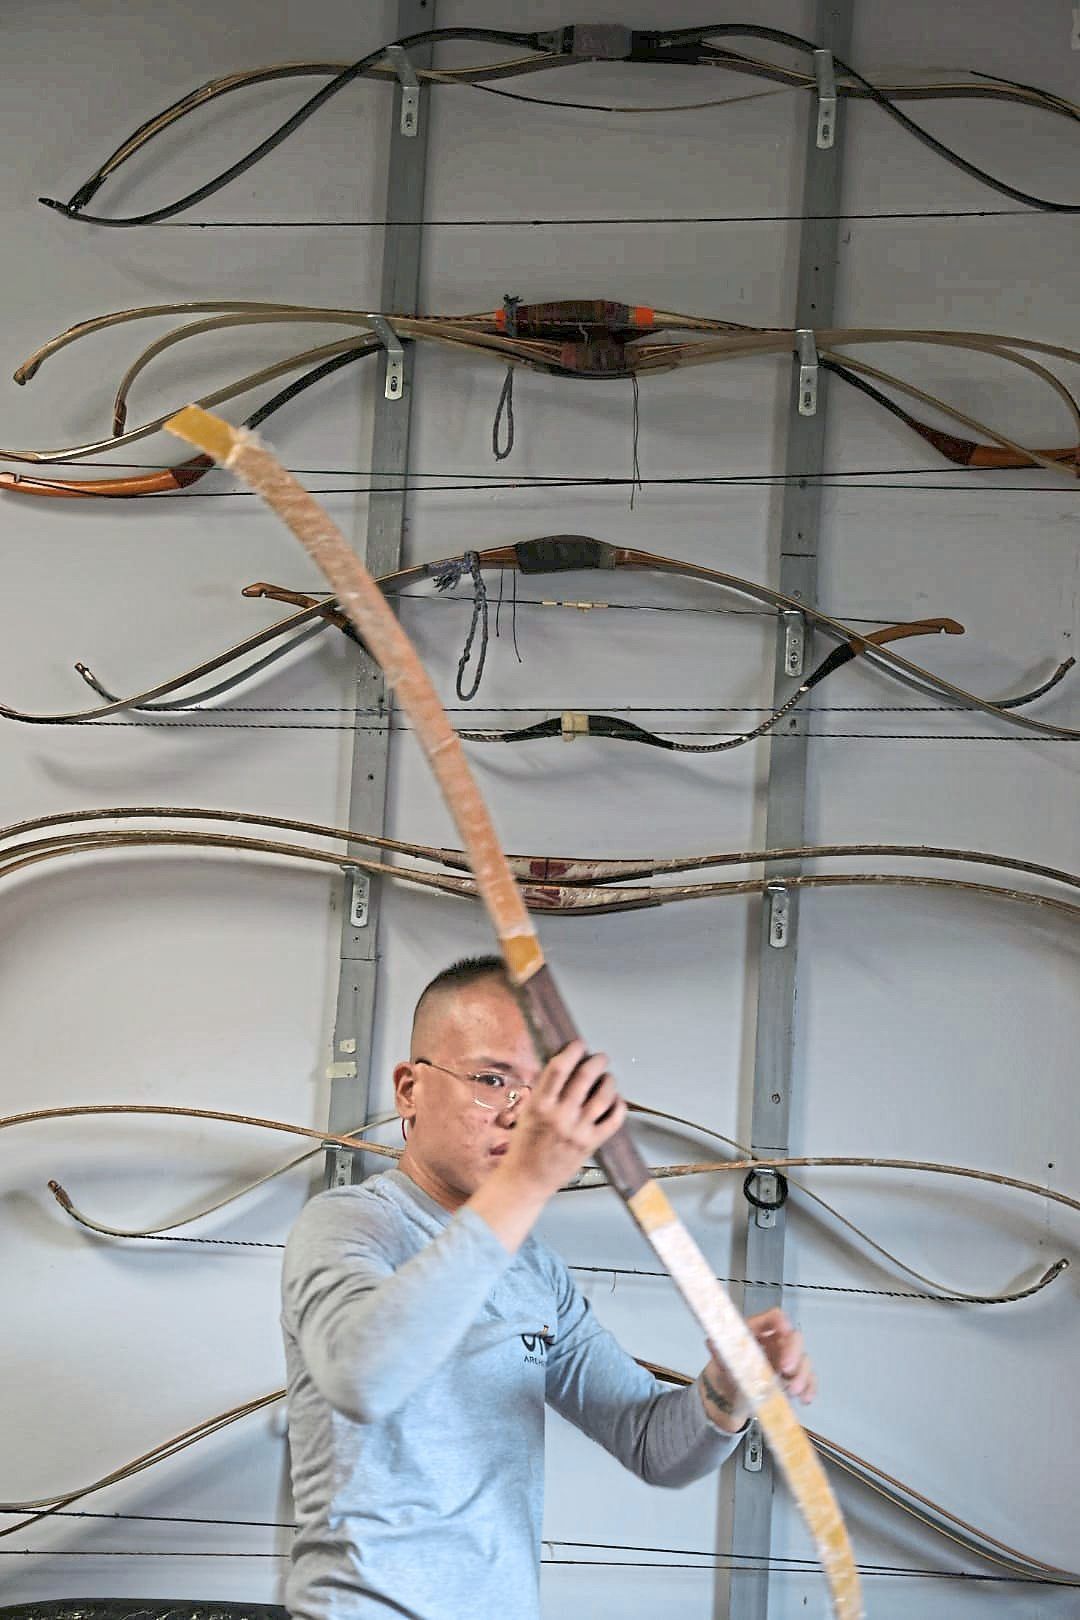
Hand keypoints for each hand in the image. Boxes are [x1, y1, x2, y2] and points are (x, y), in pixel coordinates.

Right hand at [498, 1038, 626, 1201]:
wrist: (527, 1179)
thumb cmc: (525, 1146)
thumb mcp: (528, 1112)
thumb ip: (546, 1092)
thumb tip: (566, 1067)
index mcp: (539, 1105)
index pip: (559, 1068)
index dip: (572, 1051)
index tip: (579, 1044)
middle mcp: (560, 1116)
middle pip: (585, 1077)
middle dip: (596, 1062)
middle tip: (600, 1058)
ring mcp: (578, 1131)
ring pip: (603, 1096)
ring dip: (609, 1081)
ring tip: (608, 1078)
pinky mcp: (591, 1144)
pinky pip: (614, 1120)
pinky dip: (619, 1106)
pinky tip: (616, 1100)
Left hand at [696, 1307, 816, 1433]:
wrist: (728, 1395)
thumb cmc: (726, 1370)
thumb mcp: (721, 1359)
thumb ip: (718, 1349)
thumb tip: (712, 1342)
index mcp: (758, 1331)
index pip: (774, 1318)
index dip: (781, 1322)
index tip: (784, 1333)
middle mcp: (776, 1342)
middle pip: (794, 1338)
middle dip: (794, 1352)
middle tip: (787, 1369)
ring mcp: (786, 1361)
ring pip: (804, 1359)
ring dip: (802, 1374)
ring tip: (792, 1391)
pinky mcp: (792, 1379)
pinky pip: (808, 1380)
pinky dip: (809, 1388)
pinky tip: (804, 1398)